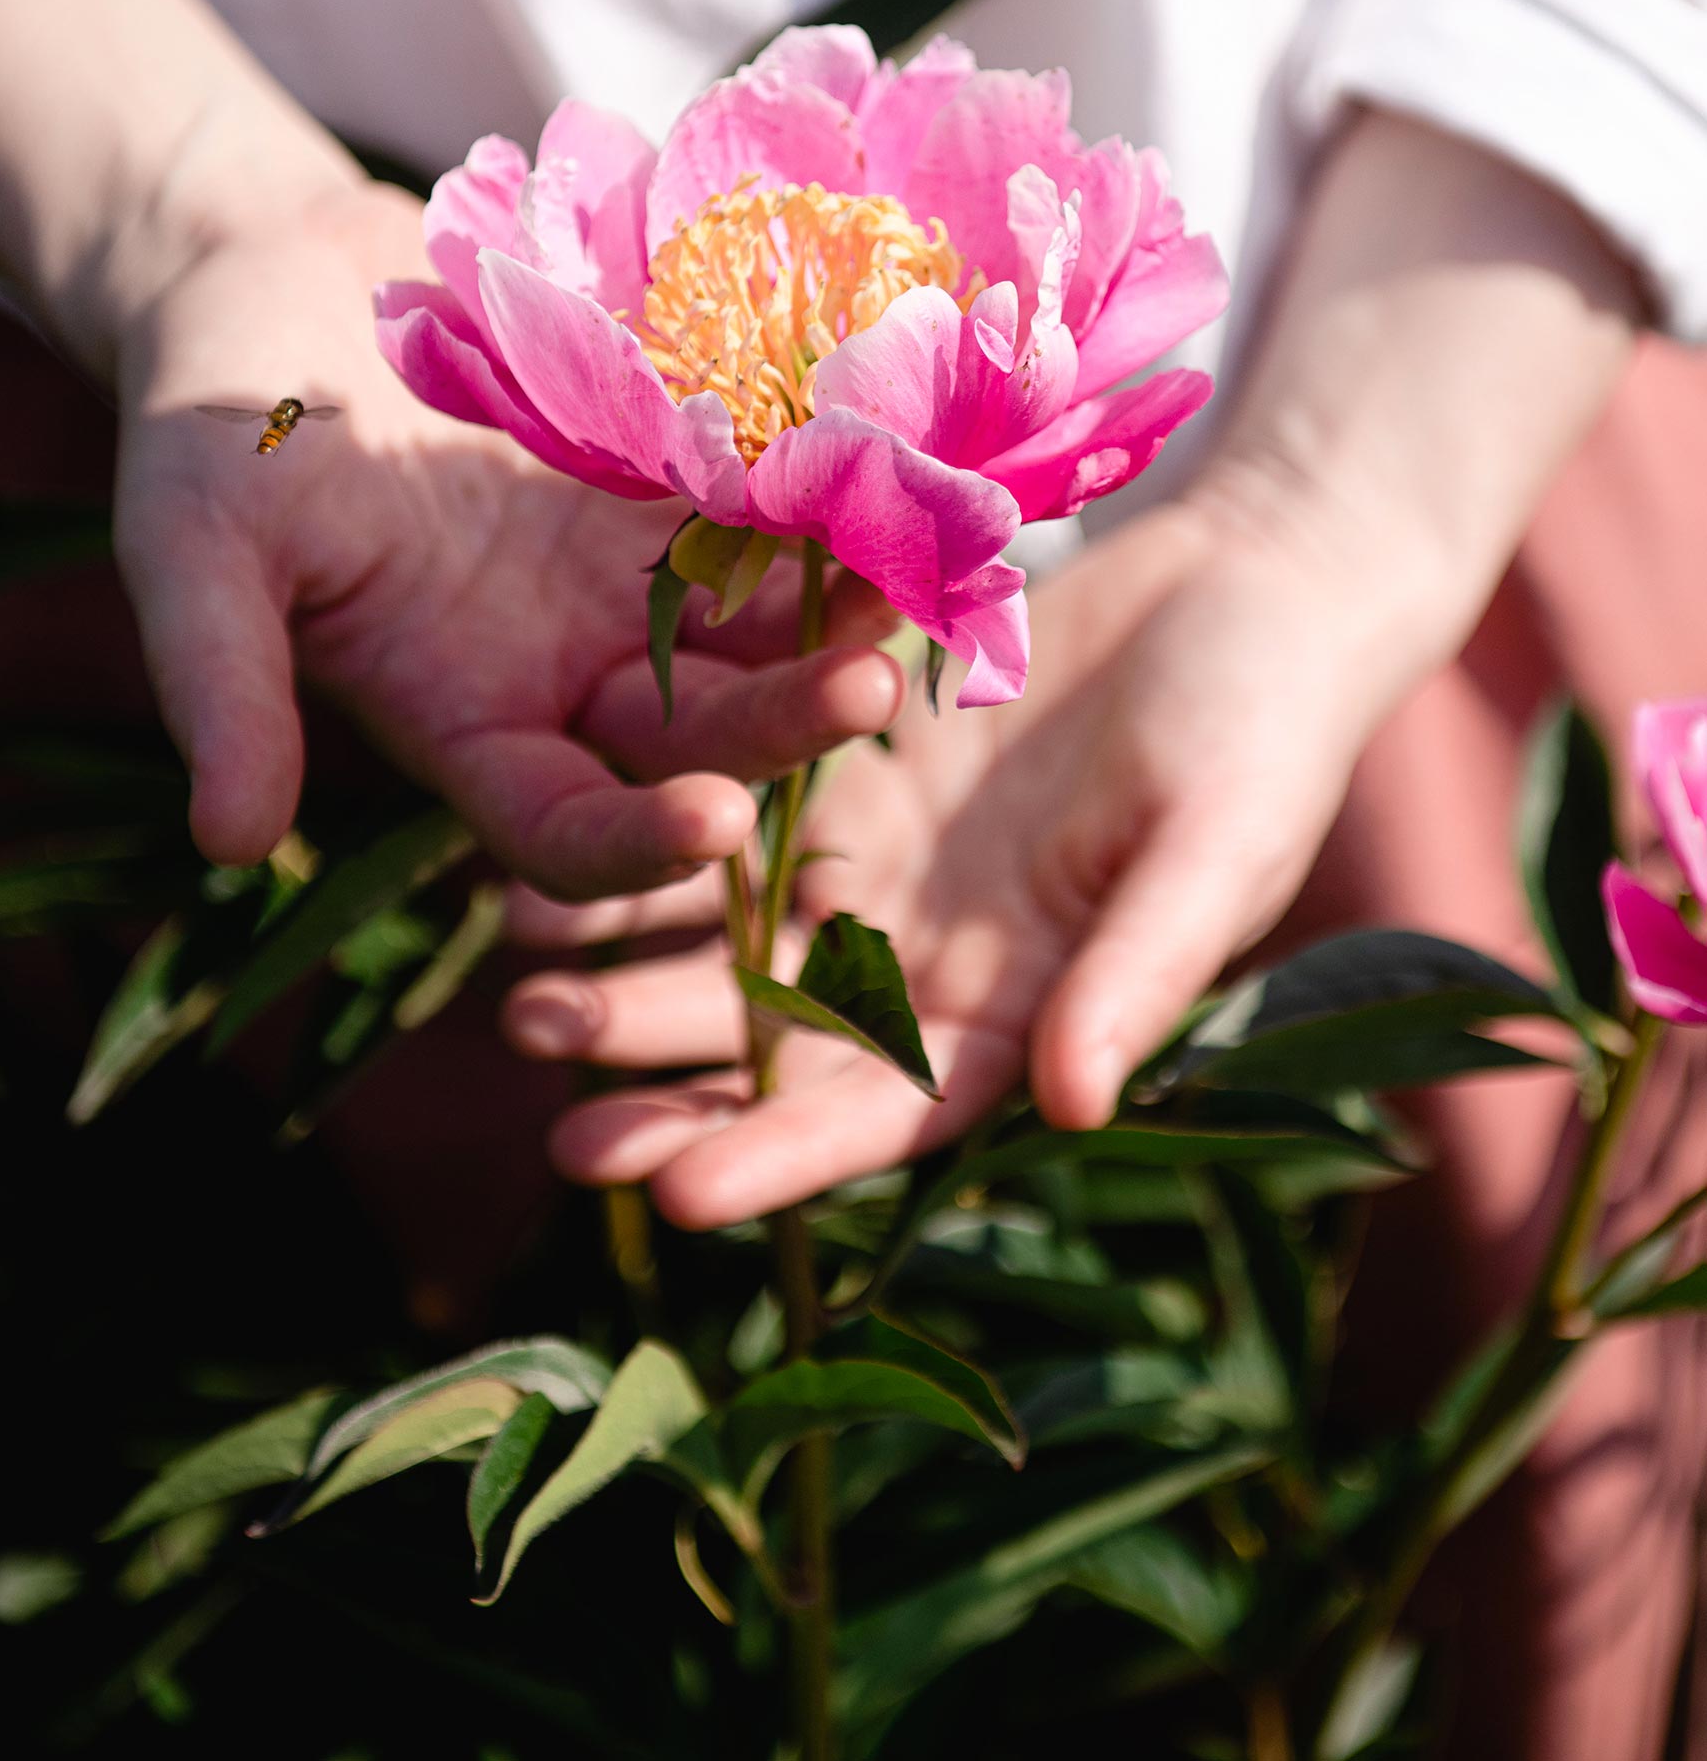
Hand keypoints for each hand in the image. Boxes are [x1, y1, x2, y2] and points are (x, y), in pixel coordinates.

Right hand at [112, 176, 901, 889]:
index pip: (563, 828)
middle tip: (869, 689)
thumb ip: (220, 684)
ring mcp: (633, 574)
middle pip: (698, 734)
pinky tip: (901, 460)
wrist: (274, 274)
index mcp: (465, 724)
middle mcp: (571, 672)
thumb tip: (224, 841)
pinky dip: (830, 490)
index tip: (716, 824)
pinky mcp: (672, 472)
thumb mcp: (195, 545)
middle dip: (783, 723)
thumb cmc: (216, 423)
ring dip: (840, 615)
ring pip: (760, 624)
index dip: (636, 844)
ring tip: (926, 577)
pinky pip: (769, 498)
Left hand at [506, 111, 1644, 1220]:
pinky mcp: (843, 752)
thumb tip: (1074, 1108)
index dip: (777, 1157)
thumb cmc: (1261, 735)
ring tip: (517, 972)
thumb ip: (1137, 973)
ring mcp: (877, 854)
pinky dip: (653, 825)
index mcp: (1016, 1014)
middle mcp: (924, 953)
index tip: (670, 1194)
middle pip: (772, 1035)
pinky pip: (735, 794)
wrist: (1247, 584)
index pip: (880, 1114)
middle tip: (543, 1094)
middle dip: (660, 1067)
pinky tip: (558, 836)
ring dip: (626, 955)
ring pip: (728, 926)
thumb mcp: (1210, 851)